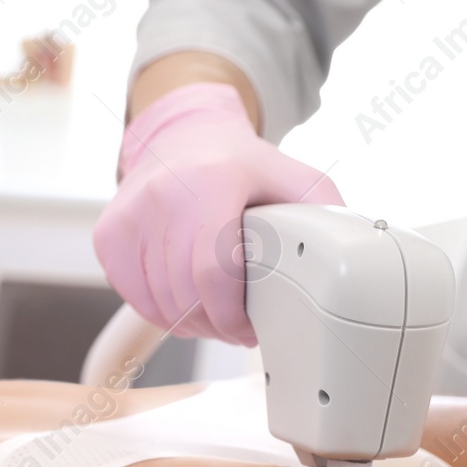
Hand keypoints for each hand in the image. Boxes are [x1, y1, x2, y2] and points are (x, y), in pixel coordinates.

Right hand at [92, 82, 340, 344]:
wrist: (182, 137)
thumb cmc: (239, 165)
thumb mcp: (293, 177)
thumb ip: (326, 214)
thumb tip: (358, 254)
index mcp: (210, 181)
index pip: (213, 272)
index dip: (232, 315)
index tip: (249, 329)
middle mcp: (161, 196)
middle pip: (186, 296)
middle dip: (217, 325)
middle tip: (238, 327)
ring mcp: (128, 217)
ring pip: (159, 305)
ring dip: (191, 322)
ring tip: (215, 313)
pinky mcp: (108, 236)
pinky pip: (136, 298)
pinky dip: (162, 311)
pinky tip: (184, 300)